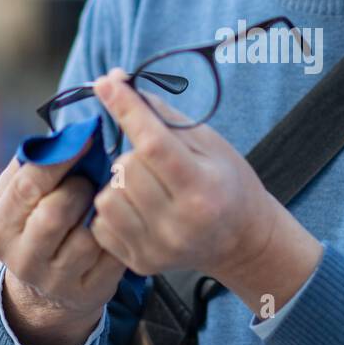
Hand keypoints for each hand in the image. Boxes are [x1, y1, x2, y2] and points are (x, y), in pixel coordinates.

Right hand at [0, 148, 124, 344]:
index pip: (29, 185)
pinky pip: (113, 256)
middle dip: (80, 187)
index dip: (61, 158)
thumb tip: (66, 133)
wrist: (46, 290)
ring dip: (103, 211)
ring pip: (88, 237)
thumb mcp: (16, 198)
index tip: (86, 137)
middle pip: (56, 212)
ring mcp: (56, 281)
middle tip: (91, 178)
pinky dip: (120, 233)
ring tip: (105, 199)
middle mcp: (22, 259)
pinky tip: (120, 222)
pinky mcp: (89, 293)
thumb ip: (32, 166)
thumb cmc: (33, 224)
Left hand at [89, 68, 321, 316]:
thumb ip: (162, 115)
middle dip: (133, 154)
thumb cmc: (227, 183)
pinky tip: (138, 208)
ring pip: (107, 196)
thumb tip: (116, 81)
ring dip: (119, 182)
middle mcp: (179, 224)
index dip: (127, 110)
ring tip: (146, 185)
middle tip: (155, 160)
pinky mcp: (140, 263)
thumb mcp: (209, 144)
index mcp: (202, 189)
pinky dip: (114, 208)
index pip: (154, 144)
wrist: (241, 242)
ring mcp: (157, 248)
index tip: (105, 83)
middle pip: (126, 168)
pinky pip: (101, 223)